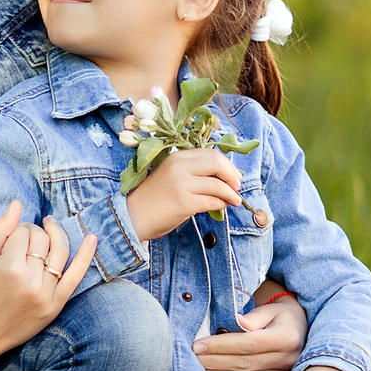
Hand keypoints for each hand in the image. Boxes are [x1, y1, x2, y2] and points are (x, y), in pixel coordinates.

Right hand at [0, 201, 95, 370]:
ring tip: (50, 226)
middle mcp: (31, 281)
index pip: (22, 232)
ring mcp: (46, 294)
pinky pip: (76, 276)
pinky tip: (92, 238)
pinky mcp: (55, 306)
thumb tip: (17, 204)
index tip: (10, 236)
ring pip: (59, 251)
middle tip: (23, 238)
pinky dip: (86, 256)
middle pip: (41, 240)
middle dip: (33, 232)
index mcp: (9, 268)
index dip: (16, 229)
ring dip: (56, 235)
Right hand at [124, 147, 243, 240]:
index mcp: (176, 157)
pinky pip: (212, 201)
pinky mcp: (184, 203)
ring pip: (217, 184)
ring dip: (231, 193)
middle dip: (232, 175)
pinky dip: (221, 204)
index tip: (233, 176)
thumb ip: (192, 171)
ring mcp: (181, 184)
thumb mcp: (171, 175)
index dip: (226, 164)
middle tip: (237, 186)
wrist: (133, 216)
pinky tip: (222, 207)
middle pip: (216, 163)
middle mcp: (179, 167)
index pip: (210, 153)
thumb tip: (224, 176)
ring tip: (235, 200)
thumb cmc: (153, 198)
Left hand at [194, 293, 307, 370]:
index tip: (197, 346)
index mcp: (285, 337)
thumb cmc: (280, 318)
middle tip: (192, 361)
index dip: (220, 345)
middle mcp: (288, 358)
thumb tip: (238, 320)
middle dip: (214, 363)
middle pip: (245, 363)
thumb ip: (255, 316)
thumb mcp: (271, 310)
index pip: (247, 343)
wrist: (301, 332)